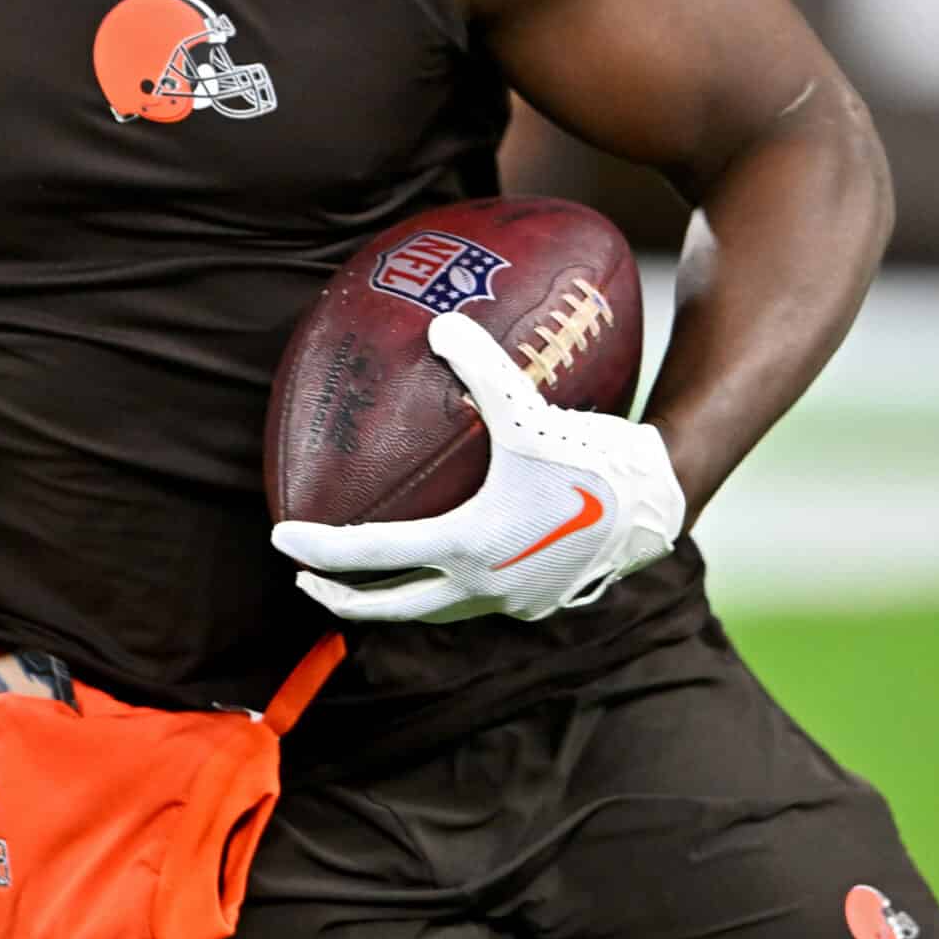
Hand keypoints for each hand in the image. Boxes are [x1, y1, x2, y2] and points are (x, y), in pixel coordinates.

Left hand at [270, 312, 686, 624]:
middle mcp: (480, 586)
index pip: (369, 556)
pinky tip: (444, 567)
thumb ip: (479, 366)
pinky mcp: (537, 604)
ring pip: (433, 613)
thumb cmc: (591, 459)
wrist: (658, 505)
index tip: (280, 539)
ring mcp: (510, 603)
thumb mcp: (527, 409)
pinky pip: (474, 603)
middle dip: (339, 598)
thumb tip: (438, 325)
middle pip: (389, 609)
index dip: (317, 549)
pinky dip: (443, 593)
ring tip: (368, 582)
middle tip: (304, 581)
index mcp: (464, 547)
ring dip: (393, 601)